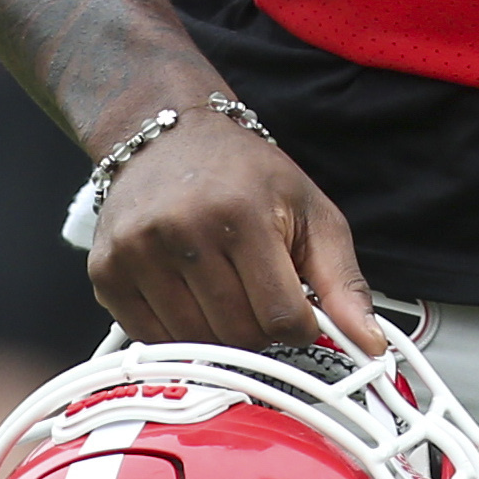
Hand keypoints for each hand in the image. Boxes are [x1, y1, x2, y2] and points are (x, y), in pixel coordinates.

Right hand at [85, 107, 388, 355]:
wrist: (167, 133)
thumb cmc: (245, 174)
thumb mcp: (311, 211)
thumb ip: (343, 282)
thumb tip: (372, 345)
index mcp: (241, 214)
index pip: (282, 318)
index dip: (299, 326)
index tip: (298, 309)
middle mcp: (182, 232)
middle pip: (238, 336)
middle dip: (260, 330)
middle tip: (260, 295)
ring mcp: (137, 254)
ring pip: (195, 344)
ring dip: (219, 333)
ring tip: (225, 290)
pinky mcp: (106, 273)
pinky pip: (151, 340)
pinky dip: (177, 333)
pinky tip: (189, 294)